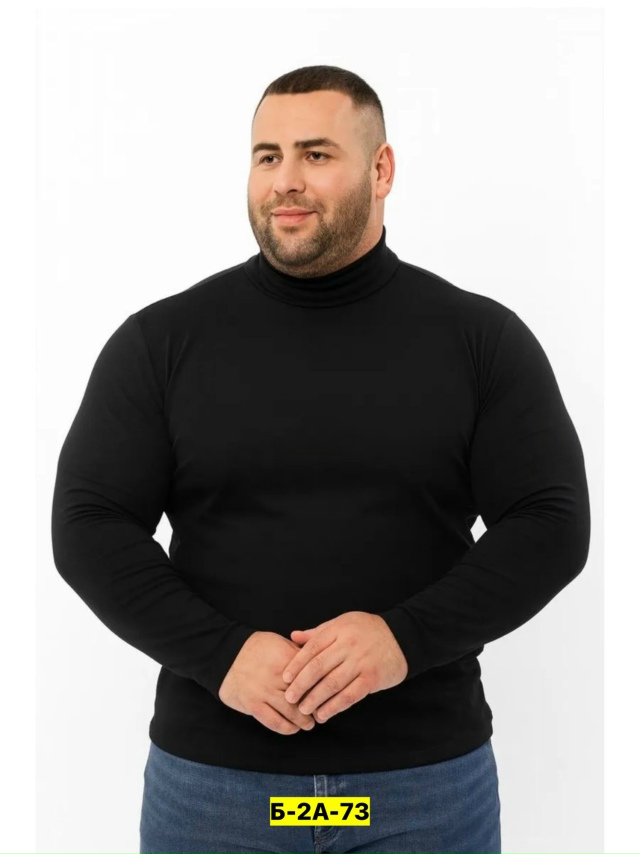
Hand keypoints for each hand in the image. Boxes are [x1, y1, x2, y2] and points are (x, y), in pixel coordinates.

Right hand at [218, 631, 316, 734]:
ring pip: (291, 711)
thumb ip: (298, 653)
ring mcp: (263, 691)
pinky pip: (273, 721)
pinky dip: (286, 728)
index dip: (321, 686)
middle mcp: (276, 675)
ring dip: (303, 721)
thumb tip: (319, 662)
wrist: (224, 655)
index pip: (310, 675)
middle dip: (314, 706)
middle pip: (303, 695)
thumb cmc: (256, 648)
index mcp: (285, 657)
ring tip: (309, 723)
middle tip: (321, 712)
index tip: (327, 693)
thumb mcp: (279, 642)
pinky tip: (293, 728)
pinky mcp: (253, 704)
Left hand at [281, 611, 407, 723]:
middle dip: (301, 685)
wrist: (403, 637)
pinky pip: (349, 696)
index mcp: (338, 629)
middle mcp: (348, 645)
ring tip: (303, 710)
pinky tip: (323, 714)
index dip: (296, 664)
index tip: (284, 678)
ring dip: (315, 699)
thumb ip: (318, 632)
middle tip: (289, 698)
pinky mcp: (372, 678)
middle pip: (318, 667)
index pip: (312, 648)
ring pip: (332, 684)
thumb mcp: (343, 623)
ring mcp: (361, 662)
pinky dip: (334, 707)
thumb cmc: (368, 630)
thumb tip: (293, 637)